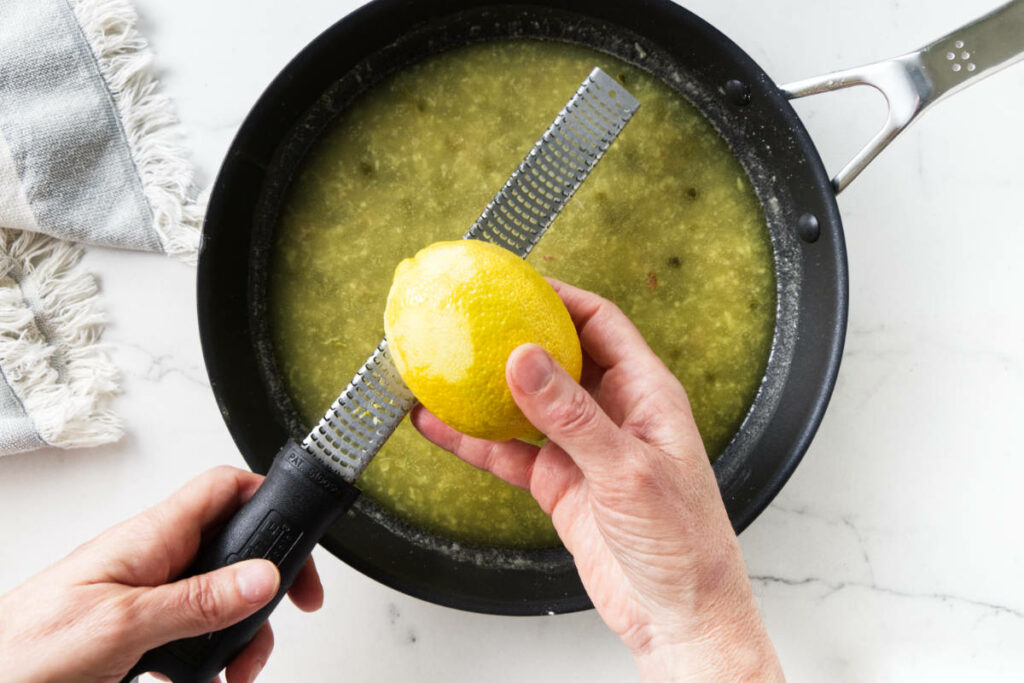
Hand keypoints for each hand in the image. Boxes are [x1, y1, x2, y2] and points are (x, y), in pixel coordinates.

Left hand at [0, 466, 322, 682]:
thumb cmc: (23, 650)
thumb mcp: (122, 626)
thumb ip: (197, 601)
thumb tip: (261, 576)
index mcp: (148, 538)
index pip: (223, 489)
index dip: (269, 497)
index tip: (302, 535)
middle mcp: (151, 558)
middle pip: (232, 548)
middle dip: (264, 585)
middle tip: (288, 614)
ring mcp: (145, 593)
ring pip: (218, 596)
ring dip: (240, 630)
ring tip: (239, 667)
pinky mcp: (137, 628)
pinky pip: (192, 627)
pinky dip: (211, 652)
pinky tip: (204, 675)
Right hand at [412, 280, 782, 681]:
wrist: (678, 614)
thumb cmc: (684, 541)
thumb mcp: (626, 469)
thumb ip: (571, 416)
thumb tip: (525, 360)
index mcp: (646, 394)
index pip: (600, 324)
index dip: (560, 297)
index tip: (516, 283)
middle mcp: (613, 414)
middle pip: (557, 358)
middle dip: (515, 337)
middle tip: (469, 320)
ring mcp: (583, 450)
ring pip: (526, 405)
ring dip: (485, 390)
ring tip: (440, 368)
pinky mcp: (560, 485)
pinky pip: (509, 452)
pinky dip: (474, 440)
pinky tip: (439, 426)